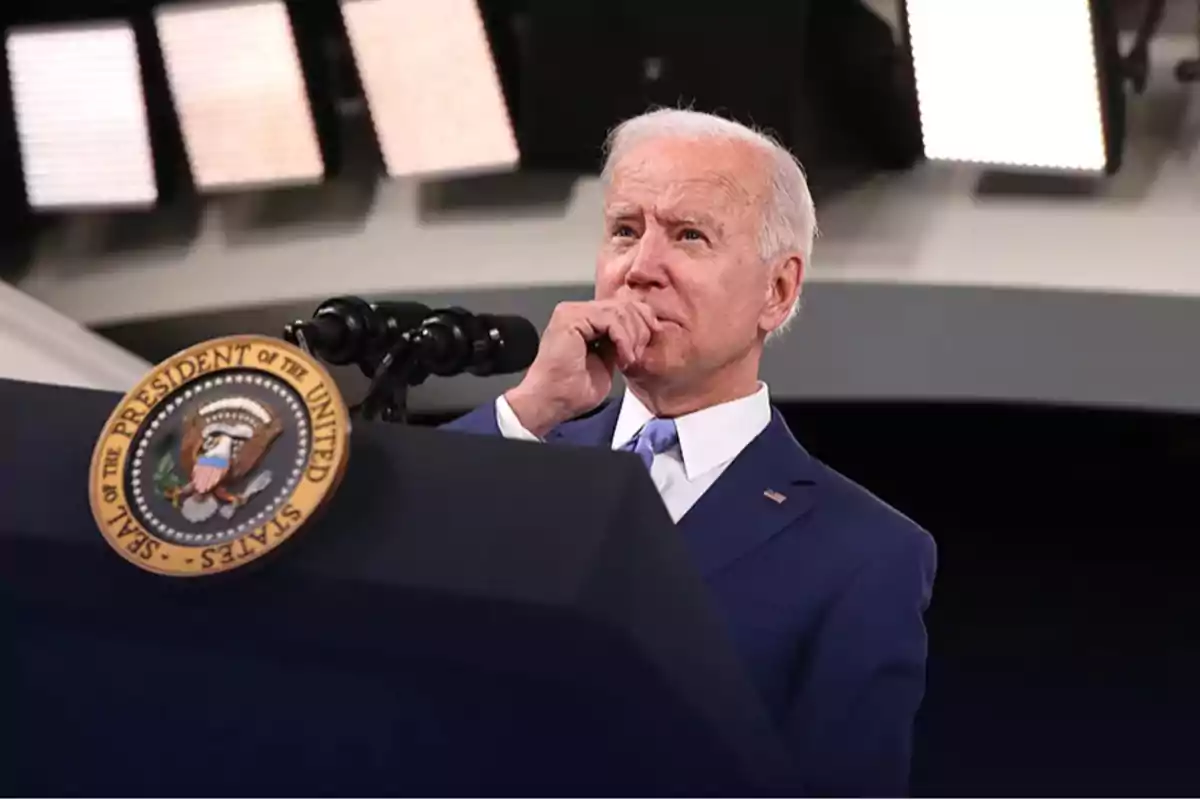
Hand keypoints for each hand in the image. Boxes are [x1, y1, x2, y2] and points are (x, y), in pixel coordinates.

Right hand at [504, 299, 661, 436]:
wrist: (551, 402)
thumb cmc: (571, 391)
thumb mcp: (607, 362)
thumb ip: (618, 343)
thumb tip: (638, 332)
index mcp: (584, 320)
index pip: (621, 306)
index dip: (642, 319)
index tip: (650, 340)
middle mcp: (576, 311)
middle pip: (623, 304)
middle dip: (640, 329)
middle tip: (637, 354)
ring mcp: (571, 312)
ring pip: (619, 310)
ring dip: (632, 337)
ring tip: (628, 359)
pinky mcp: (571, 318)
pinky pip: (610, 319)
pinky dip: (622, 339)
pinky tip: (622, 357)